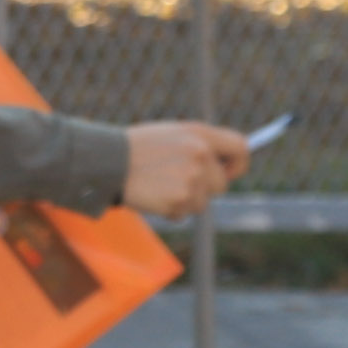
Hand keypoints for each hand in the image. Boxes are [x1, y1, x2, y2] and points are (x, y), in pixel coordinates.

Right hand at [121, 122, 250, 218]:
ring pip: (203, 202)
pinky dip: (170, 209)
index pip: (241, 148)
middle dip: (203, 188)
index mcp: (199, 134)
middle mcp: (200, 154)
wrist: (106, 160)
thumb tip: (224, 164)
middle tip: (176, 181)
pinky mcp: (180, 199)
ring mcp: (192, 178)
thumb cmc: (135, 147)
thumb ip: (199, 145)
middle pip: (221, 184)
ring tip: (158, 185)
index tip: (227, 171)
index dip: (237, 164)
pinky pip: (184, 213)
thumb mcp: (170, 134)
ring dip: (185, 199)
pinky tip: (152, 195)